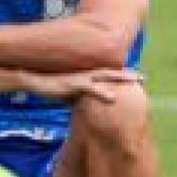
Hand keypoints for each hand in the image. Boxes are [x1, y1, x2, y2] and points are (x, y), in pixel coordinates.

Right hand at [25, 68, 143, 103]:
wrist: (31, 80)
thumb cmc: (49, 86)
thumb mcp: (68, 92)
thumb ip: (79, 95)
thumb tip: (86, 104)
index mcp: (86, 76)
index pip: (108, 74)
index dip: (123, 75)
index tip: (138, 77)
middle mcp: (86, 74)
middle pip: (111, 72)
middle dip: (128, 74)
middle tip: (145, 77)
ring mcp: (80, 78)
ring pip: (105, 77)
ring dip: (121, 78)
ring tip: (136, 81)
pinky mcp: (72, 84)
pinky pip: (90, 88)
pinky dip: (102, 93)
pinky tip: (113, 98)